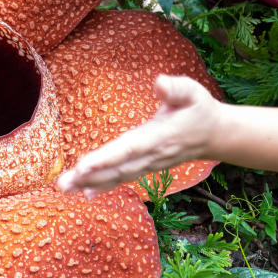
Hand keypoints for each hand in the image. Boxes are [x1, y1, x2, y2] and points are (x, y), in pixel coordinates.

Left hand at [56, 75, 221, 197]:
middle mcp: (153, 155)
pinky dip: (104, 187)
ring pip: (117, 177)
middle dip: (90, 176)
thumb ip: (176, 88)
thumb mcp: (193, 92)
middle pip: (118, 168)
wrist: (215, 135)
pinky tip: (85, 194)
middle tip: (62, 184)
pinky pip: (123, 179)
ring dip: (90, 183)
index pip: (130, 149)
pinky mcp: (146, 167)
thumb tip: (159, 82)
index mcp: (161, 136)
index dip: (107, 158)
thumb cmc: (200, 108)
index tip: (84, 165)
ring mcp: (149, 164)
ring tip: (64, 188)